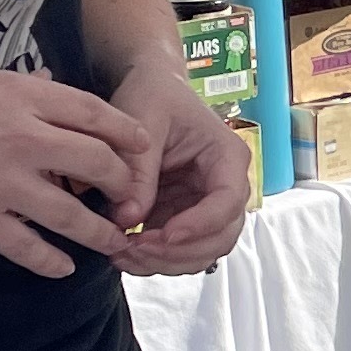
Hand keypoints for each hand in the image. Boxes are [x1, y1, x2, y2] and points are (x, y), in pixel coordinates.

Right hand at [0, 68, 150, 277]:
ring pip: (74, 217)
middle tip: (132, 196)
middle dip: (124, 184)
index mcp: (22, 97)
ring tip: (116, 243)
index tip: (145, 147)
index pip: (97, 114)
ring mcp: (4, 185)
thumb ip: (20, 95)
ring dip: (101, 233)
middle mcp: (23, 140)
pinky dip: (52, 262)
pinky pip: (30, 249)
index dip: (128, 133)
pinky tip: (64, 268)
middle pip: (98, 165)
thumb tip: (55, 100)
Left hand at [106, 68, 250, 275]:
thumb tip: (128, 219)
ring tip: (123, 255)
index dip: (199, 225)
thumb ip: (138, 169)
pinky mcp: (182, 216)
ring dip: (165, 262)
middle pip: (220, 237)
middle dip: (179, 252)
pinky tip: (124, 252)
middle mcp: (225, 187)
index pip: (227, 202)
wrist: (148, 88)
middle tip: (135, 249)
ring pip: (201, 252)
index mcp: (227, 157)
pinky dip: (154, 259)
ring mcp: (204, 205)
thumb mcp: (144, 119)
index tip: (163, 235)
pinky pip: (177, 249)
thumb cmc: (153, 94)